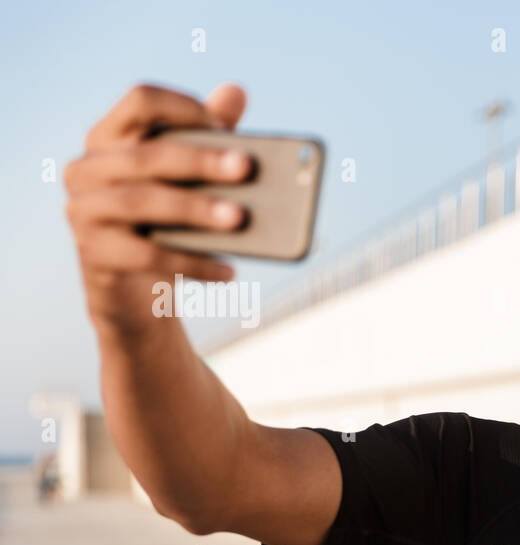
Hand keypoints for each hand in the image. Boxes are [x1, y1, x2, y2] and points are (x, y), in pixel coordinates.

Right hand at [64, 83, 251, 336]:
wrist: (136, 288)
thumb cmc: (166, 220)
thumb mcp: (186, 178)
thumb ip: (207, 136)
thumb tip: (236, 90)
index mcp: (110, 136)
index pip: (140, 100)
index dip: (182, 107)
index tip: (223, 125)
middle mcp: (87, 167)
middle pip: (147, 155)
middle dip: (200, 161)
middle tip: (246, 169)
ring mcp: (84, 210)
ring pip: (142, 202)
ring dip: (196, 210)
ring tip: (240, 219)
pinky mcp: (94, 252)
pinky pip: (146, 255)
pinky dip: (192, 263)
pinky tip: (228, 270)